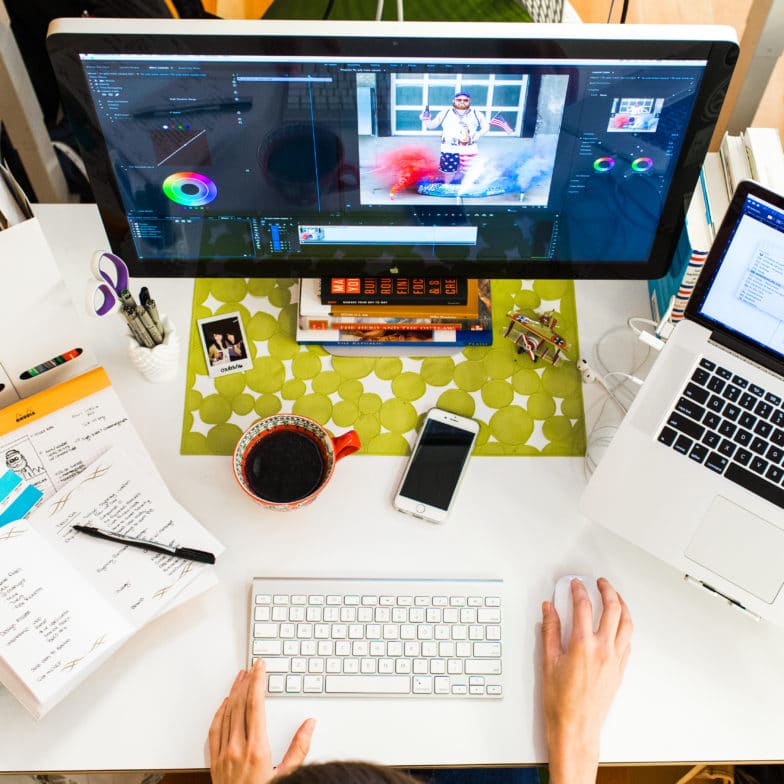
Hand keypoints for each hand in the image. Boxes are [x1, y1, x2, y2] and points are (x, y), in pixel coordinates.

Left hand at [208, 659, 315, 783]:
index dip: (258, 682)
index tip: (260, 667)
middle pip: (240, 705)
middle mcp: (237, 748)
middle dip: (247, 682)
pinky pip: (214, 730)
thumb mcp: (288, 776)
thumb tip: (309, 725)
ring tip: (240, 678)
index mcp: (257, 749)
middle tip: (252, 667)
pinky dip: (219, 712)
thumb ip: (299, 749)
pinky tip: (224, 704)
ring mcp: (223, 755)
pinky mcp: (214, 762)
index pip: (256, 705)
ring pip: (226, 713)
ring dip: (234, 693)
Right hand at [541, 578, 632, 783]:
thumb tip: (548, 610)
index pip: (583, 606)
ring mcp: (615, 659)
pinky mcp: (620, 669)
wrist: (576, 728)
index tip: (575, 584)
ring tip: (615, 597)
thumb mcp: (548, 661)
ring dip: (622, 605)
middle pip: (612, 608)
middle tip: (600, 583)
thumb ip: (549, 630)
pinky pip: (627, 640)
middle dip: (607, 590)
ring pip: (626, 623)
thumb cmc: (560, 701)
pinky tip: (618, 624)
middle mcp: (603, 649)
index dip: (579, 590)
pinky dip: (624, 626)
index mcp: (583, 645)